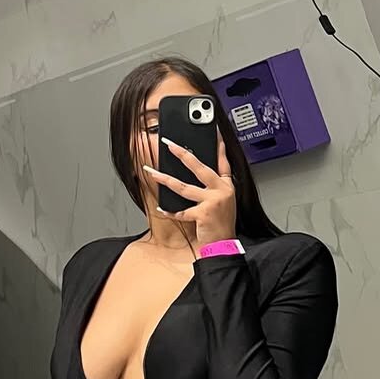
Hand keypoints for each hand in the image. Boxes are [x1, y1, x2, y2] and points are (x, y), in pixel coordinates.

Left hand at [145, 133, 236, 251]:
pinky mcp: (204, 213)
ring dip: (165, 179)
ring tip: (152, 172)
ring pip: (183, 187)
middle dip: (182, 154)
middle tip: (169, 144)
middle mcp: (222, 191)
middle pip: (199, 167)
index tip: (213, 133)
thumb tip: (194, 174)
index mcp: (227, 186)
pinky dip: (171, 211)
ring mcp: (213, 201)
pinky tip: (162, 207)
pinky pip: (181, 211)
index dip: (219, 147)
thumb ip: (213, 188)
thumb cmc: (221, 225)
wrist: (224, 246)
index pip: (223, 162)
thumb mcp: (223, 203)